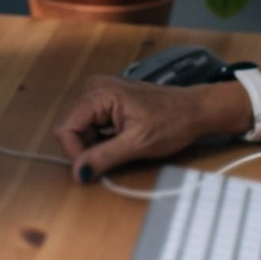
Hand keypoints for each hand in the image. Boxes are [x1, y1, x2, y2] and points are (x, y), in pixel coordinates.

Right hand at [52, 75, 244, 182]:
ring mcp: (99, 91)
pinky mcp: (105, 99)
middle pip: (70, 127)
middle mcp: (94, 87)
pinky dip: (99, 137)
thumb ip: (104, 157)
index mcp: (99, 93)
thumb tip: (78, 173)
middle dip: (85, 148)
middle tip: (111, 156)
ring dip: (92, 144)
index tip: (95, 167)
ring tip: (119, 146)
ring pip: (78, 127)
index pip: (65, 128)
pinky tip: (119, 139)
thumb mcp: (137, 144)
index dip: (76, 152)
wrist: (195, 110)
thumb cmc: (172, 123)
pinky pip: (89, 123)